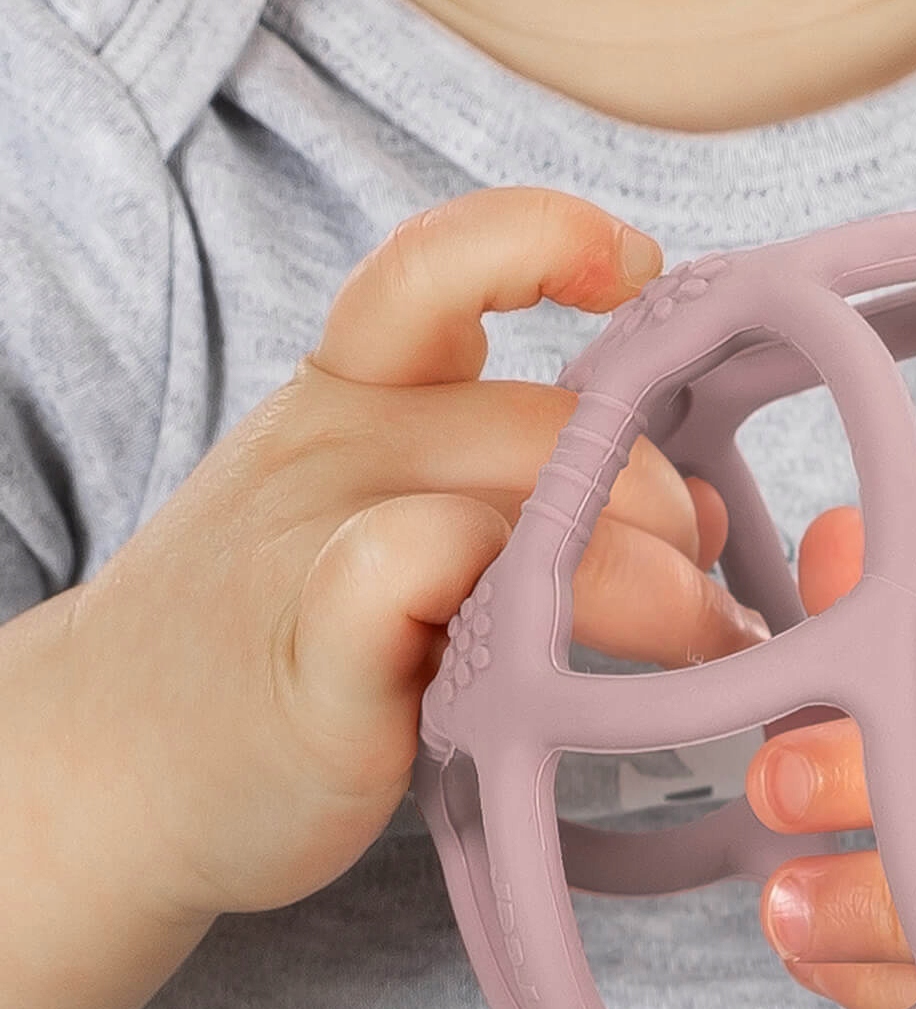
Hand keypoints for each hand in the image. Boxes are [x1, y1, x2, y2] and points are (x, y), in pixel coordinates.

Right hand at [67, 187, 765, 922]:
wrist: (110, 770)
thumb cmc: (279, 649)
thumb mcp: (386, 531)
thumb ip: (523, 501)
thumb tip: (694, 510)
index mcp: (351, 398)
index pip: (438, 267)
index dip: (546, 239)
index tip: (638, 267)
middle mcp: (336, 446)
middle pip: (551, 429)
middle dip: (664, 509)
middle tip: (711, 600)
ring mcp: (318, 541)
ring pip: (524, 505)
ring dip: (651, 584)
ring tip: (701, 648)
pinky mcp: (320, 654)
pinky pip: (426, 577)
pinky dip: (529, 618)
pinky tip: (572, 682)